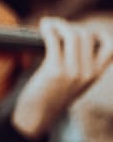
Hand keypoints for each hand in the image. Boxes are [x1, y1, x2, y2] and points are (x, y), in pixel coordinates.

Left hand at [12, 17, 112, 138]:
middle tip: (57, 26)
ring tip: (49, 24)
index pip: (111, 48)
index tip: (83, 30)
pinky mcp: (54, 71)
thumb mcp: (74, 84)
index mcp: (95, 75)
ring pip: (73, 35)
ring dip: (60, 24)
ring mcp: (73, 72)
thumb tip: (72, 38)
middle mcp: (88, 73)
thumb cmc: (50, 97)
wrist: (36, 118)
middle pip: (87, 35)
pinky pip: (54, 41)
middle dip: (71, 26)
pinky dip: (49, 29)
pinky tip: (43, 27)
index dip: (99, 34)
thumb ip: (80, 66)